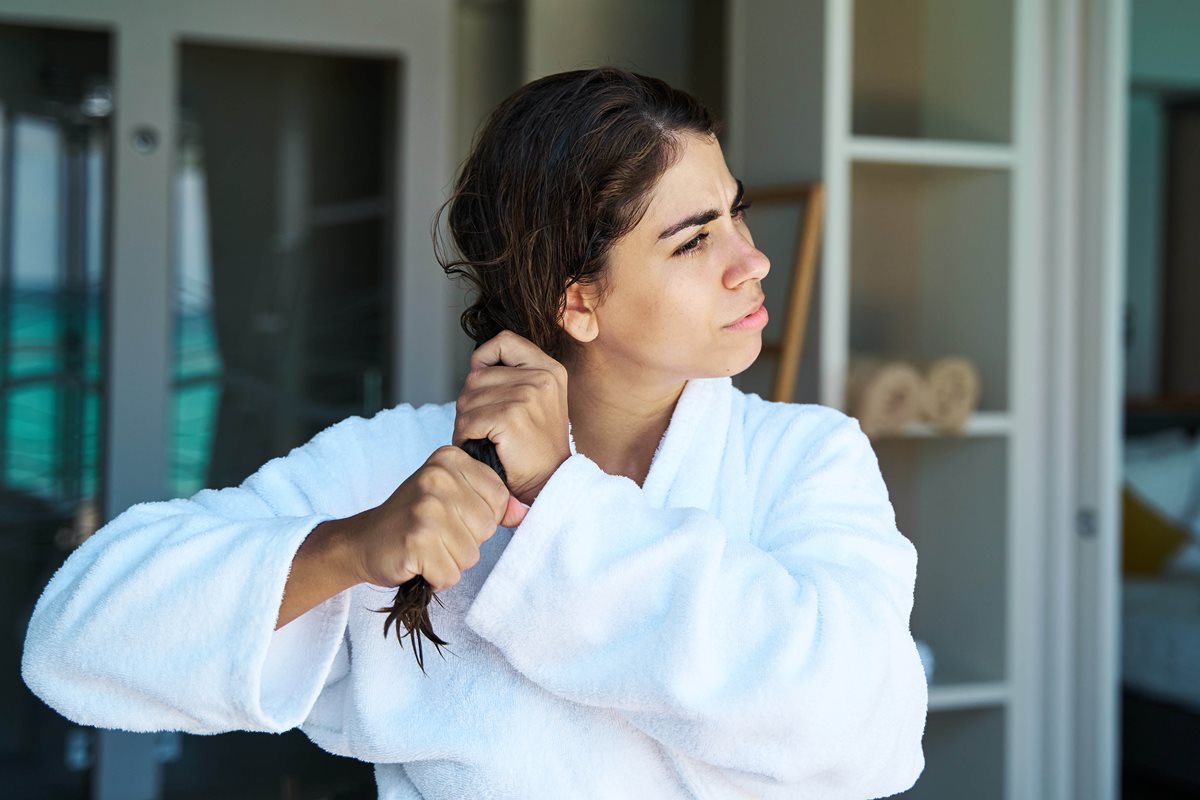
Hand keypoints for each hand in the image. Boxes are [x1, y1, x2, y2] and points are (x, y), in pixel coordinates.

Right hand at [351, 445, 528, 590]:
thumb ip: (490, 502)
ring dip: (451, 561)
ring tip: (427, 547)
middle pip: (487, 527)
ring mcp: (426, 509)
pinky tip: (417, 561)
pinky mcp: (416, 541)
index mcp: (450, 459)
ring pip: (471, 555)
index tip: (452, 516)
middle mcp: (437, 477)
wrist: (364, 541)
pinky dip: (436, 577)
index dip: (481, 517)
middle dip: (466, 541)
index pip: (499, 497)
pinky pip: (450, 574)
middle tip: (436, 534)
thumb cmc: (413, 519)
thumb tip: (523, 514)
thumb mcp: (453, 497)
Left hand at [452, 330, 571, 505]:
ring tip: (483, 438)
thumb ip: (514, 376)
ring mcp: (527, 395)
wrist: (550, 481)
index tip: (484, 380)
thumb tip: (475, 364)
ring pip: (467, 398)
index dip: (484, 357)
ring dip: (465, 422)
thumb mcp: (538, 399)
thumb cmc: (536, 445)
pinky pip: (468, 420)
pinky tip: (480, 446)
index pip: (504, 341)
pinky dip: (466, 436)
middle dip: (470, 403)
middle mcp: (541, 377)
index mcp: (550, 369)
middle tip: (484, 427)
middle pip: (476, 375)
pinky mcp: (511, 417)